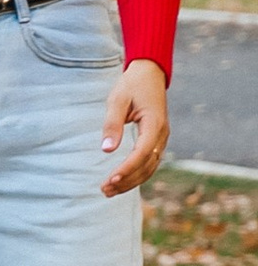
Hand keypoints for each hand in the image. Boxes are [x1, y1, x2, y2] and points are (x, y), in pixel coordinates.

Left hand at [99, 57, 168, 196]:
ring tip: (108, 191)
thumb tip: (106, 149)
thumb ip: (112, 124)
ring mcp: (161, 138)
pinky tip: (120, 182)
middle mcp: (162, 134)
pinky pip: (149, 163)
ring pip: (149, 168)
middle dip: (126, 181)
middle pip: (146, 165)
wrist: (149, 74)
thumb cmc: (132, 85)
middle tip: (103, 191)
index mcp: (155, 123)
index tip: (110, 180)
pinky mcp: (156, 140)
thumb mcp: (117, 100)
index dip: (127, 169)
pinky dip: (135, 175)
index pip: (142, 153)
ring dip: (130, 181)